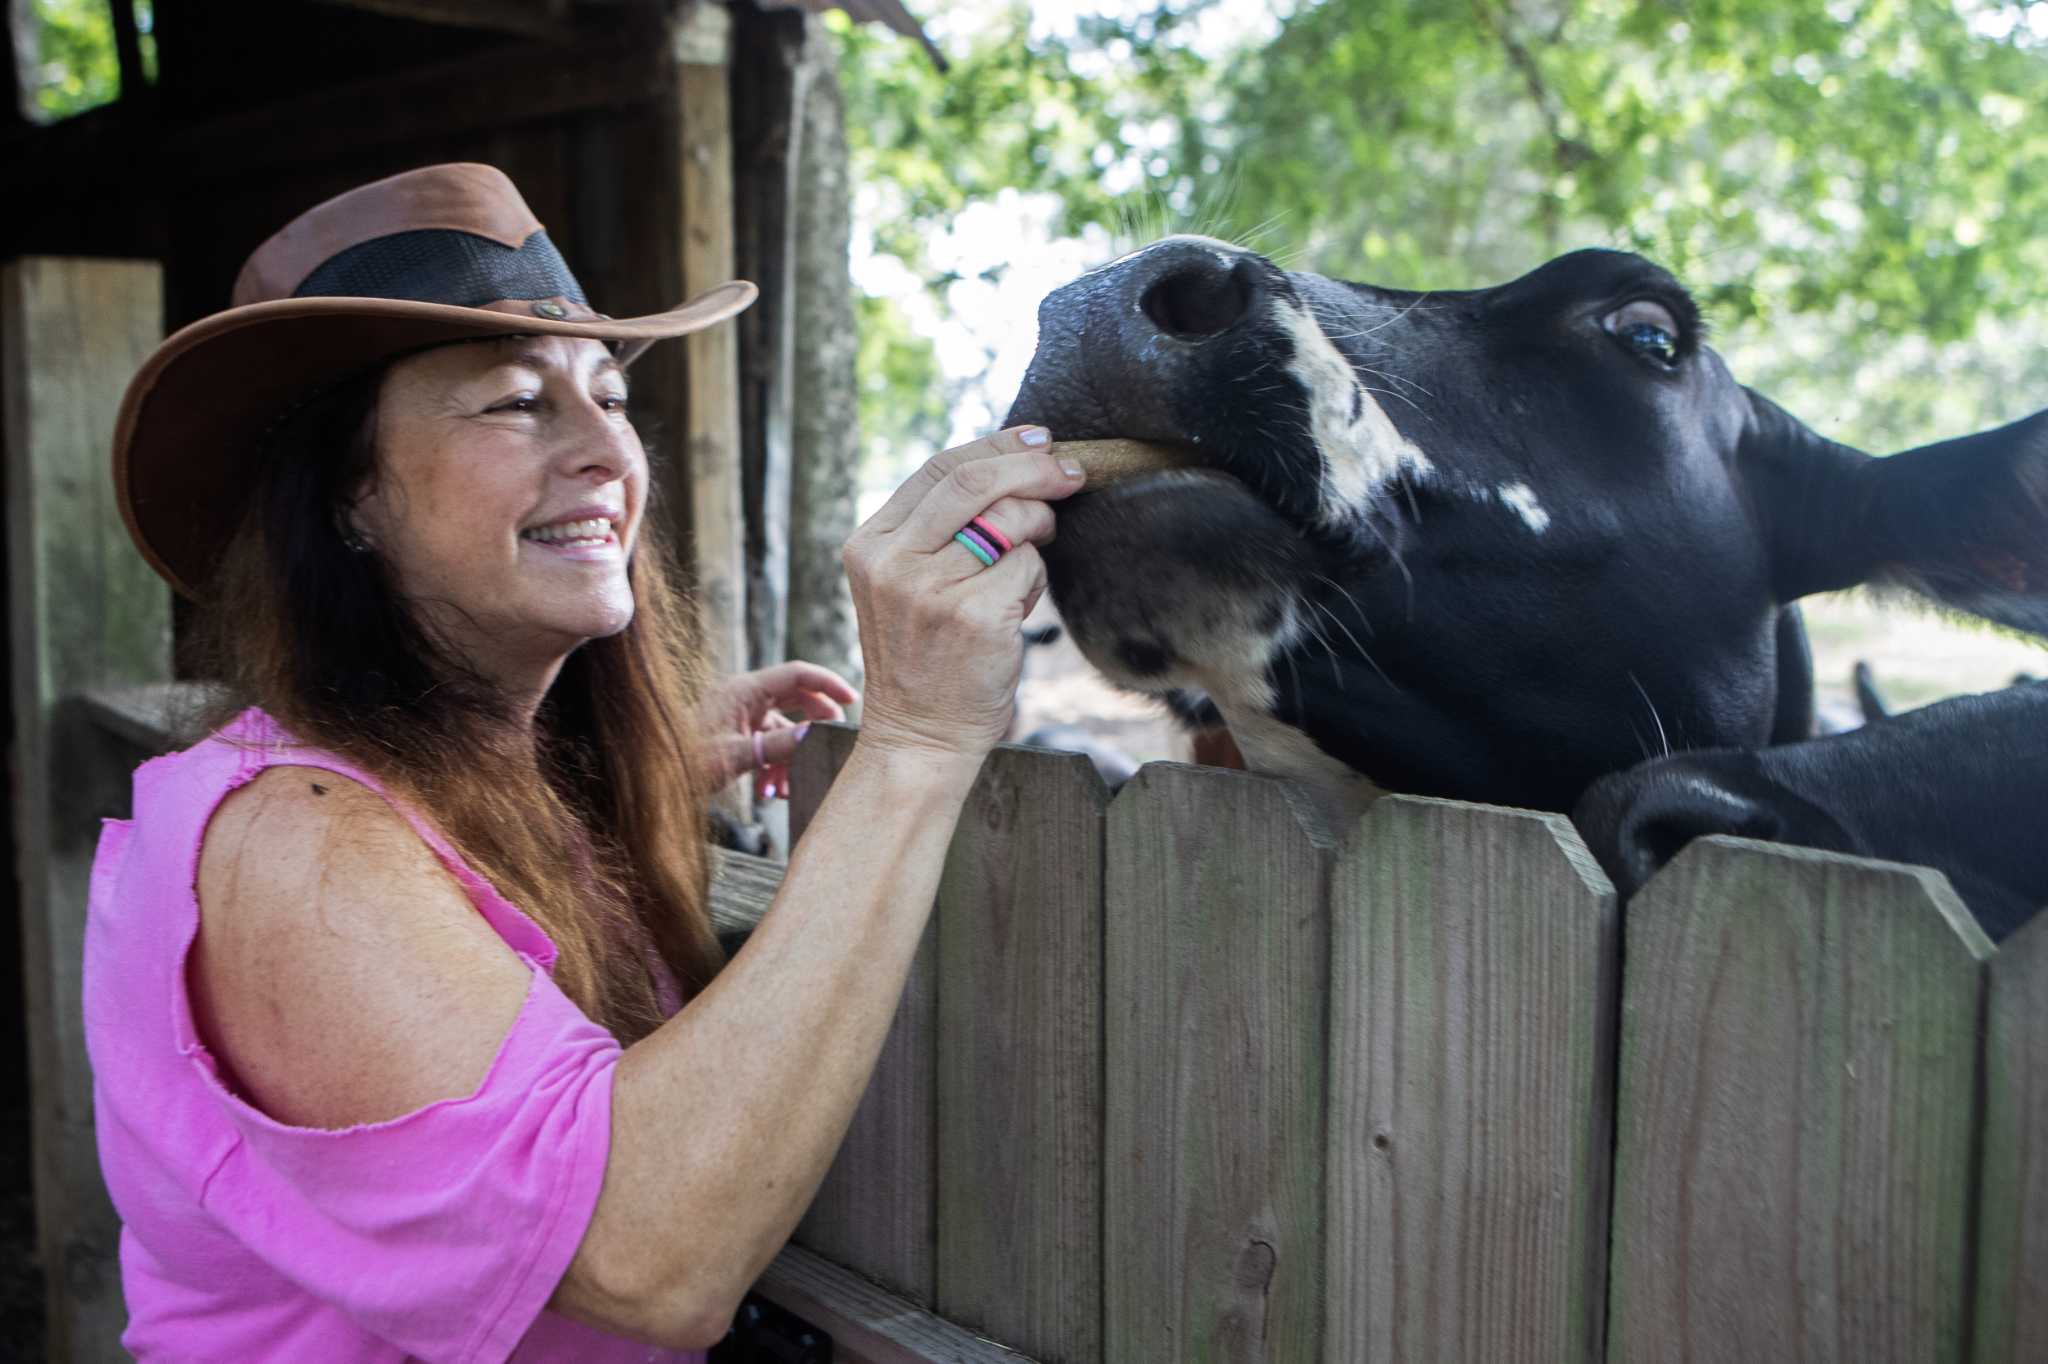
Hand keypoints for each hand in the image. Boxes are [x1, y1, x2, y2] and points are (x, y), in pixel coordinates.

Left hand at [698, 661, 859, 797]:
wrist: (654, 780)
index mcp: (744, 690)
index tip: (853, 700)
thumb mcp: (736, 756)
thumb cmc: (685, 763)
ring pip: (784, 727)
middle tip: (833, 742)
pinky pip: (768, 744)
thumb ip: (777, 745)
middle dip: (816, 724)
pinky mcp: (738, 735)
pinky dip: (775, 765)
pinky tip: (771, 792)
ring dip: (792, 756)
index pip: (797, 674)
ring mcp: (741, 716)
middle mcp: (745, 697)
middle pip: (796, 698)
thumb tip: (814, 734)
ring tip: (786, 787)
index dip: (828, 683)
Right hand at [842, 425, 1085, 763]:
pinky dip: (1036, 582)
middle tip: (1072, 472)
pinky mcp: (973, 617)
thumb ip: (936, 529)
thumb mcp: (906, 584)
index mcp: (870, 545)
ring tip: (1029, 563)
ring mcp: (930, 590)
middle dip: (1034, 468)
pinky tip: (1016, 610)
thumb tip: (1011, 465)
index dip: (996, 446)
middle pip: (974, 482)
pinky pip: (1028, 568)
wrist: (921, 736)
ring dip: (1037, 533)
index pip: (938, 470)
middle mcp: (893, 563)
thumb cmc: (927, 657)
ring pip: (1009, 522)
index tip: (1039, 440)